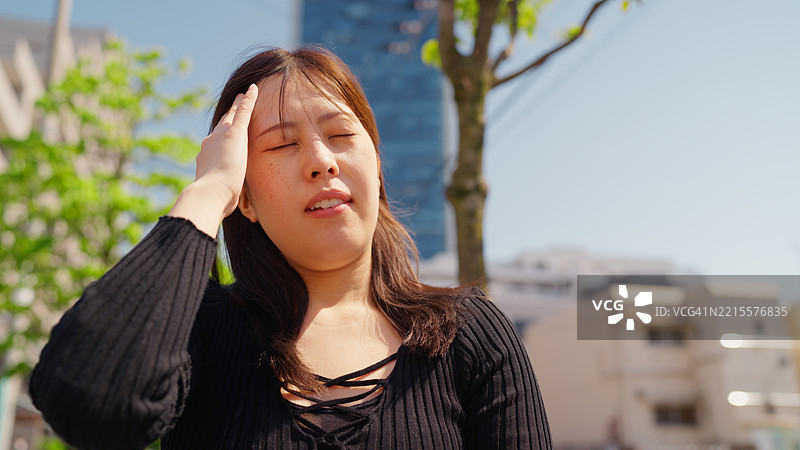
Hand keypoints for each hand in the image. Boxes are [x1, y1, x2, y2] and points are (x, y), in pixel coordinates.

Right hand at [168, 84, 257, 236]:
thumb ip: (221, 196)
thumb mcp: (218, 196)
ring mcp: (221, 136)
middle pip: (221, 126)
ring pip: (231, 116)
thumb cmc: (214, 201)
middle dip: (227, 116)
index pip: (216, 145)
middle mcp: (210, 143)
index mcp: (207, 159)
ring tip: (243, 95)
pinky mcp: (234, 133)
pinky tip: (254, 89)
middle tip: (232, 107)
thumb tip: (221, 210)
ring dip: (238, 105)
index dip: (221, 138)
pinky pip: (243, 111)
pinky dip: (248, 100)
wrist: (210, 194)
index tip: (223, 135)